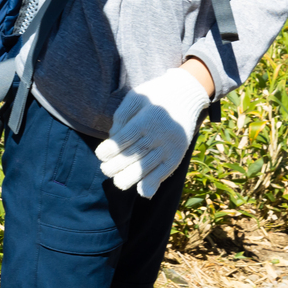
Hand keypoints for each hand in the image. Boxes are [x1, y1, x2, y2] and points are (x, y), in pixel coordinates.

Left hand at [94, 64, 210, 197]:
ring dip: (130, 178)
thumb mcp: (136, 97)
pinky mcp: (177, 155)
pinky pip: (165, 173)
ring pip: (148, 167)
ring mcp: (169, 147)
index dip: (110, 149)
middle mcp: (159, 135)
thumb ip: (122, 115)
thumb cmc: (155, 96)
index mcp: (147, 119)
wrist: (187, 96)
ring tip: (118, 182)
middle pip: (134, 155)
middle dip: (116, 166)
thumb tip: (113, 137)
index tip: (100, 154)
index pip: (125, 138)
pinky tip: (142, 192)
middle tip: (105, 169)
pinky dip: (154, 184)